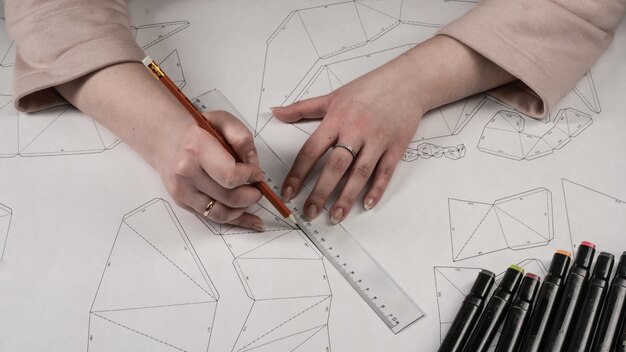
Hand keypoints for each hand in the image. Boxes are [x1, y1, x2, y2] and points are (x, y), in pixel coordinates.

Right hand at [157, 110, 265, 229]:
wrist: (163, 136)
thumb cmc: (195, 128)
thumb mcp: (222, 120)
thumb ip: (242, 139)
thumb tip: (254, 165)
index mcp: (197, 148)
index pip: (230, 175)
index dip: (250, 177)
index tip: (257, 173)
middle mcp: (186, 172)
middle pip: (229, 197)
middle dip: (252, 195)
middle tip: (258, 188)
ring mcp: (182, 190)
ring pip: (222, 212)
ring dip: (244, 209)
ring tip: (251, 198)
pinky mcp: (182, 201)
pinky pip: (212, 217)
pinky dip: (233, 219)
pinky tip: (249, 218)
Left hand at [273, 54, 425, 223]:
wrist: (407, 81)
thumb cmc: (369, 88)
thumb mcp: (333, 96)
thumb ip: (302, 107)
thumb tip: (276, 112)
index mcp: (337, 119)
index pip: (311, 150)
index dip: (298, 173)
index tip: (288, 192)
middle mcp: (356, 131)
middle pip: (335, 166)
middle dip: (321, 192)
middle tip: (310, 212)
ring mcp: (377, 140)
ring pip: (360, 173)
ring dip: (347, 197)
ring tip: (335, 216)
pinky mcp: (395, 147)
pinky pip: (385, 172)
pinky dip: (376, 190)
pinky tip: (367, 205)